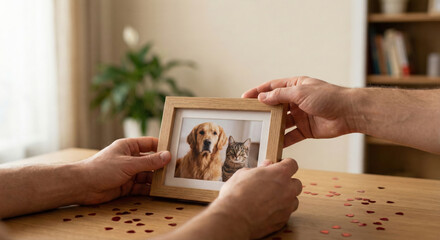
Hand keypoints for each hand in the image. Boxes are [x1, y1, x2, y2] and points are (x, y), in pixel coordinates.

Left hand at [77, 137, 170, 204]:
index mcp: (129, 146)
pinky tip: (159, 192)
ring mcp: (129, 172)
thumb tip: (167, 156)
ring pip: (147, 175)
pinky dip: (149, 189)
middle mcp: (130, 158)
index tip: (176, 152)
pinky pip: (142, 187)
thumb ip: (149, 162)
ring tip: (170, 183)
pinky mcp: (126, 186)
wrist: (82, 186)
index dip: (162, 147)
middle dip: (161, 166)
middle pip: (151, 161)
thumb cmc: (101, 168)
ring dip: (156, 179)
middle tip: (176, 171)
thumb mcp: (128, 164)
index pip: (150, 143)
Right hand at [213, 158, 301, 238]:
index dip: (285, 165)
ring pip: (293, 200)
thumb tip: (266, 166)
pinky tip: (266, 211)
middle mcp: (288, 189)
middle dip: (287, 183)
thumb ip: (259, 169)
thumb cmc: (235, 195)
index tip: (280, 167)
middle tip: (273, 184)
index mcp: (279, 174)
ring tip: (269, 200)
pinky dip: (279, 211)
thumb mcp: (243, 174)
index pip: (292, 164)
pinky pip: (286, 213)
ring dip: (285, 198)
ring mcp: (287, 206)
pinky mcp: (283, 220)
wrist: (233, 219)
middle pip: (296, 183)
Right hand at [242, 76, 356, 146]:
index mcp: (295, 86)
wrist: (349, 113)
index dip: (258, 92)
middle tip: (249, 116)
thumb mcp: (300, 92)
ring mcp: (300, 115)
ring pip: (282, 122)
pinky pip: (291, 135)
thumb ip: (280, 95)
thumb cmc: (328, 97)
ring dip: (273, 127)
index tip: (244, 97)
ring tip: (260, 132)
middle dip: (263, 111)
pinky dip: (283, 140)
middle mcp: (296, 100)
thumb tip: (263, 98)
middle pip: (275, 105)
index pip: (272, 87)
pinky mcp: (306, 130)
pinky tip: (274, 144)